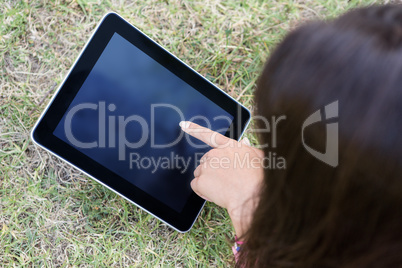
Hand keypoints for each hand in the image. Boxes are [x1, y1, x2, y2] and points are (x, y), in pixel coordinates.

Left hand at [179, 121, 263, 236]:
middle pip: (206, 161)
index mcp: (228, 146)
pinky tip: (216, 194)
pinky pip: (196, 186)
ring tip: (224, 189)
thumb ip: (249, 148)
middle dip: (212, 170)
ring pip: (201, 174)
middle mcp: (214, 154)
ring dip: (208, 181)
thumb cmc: (259, 177)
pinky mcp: (200, 181)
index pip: (208, 135)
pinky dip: (203, 191)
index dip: (194, 129)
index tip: (183, 125)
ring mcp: (206, 167)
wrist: (251, 195)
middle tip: (226, 180)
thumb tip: (244, 141)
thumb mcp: (259, 157)